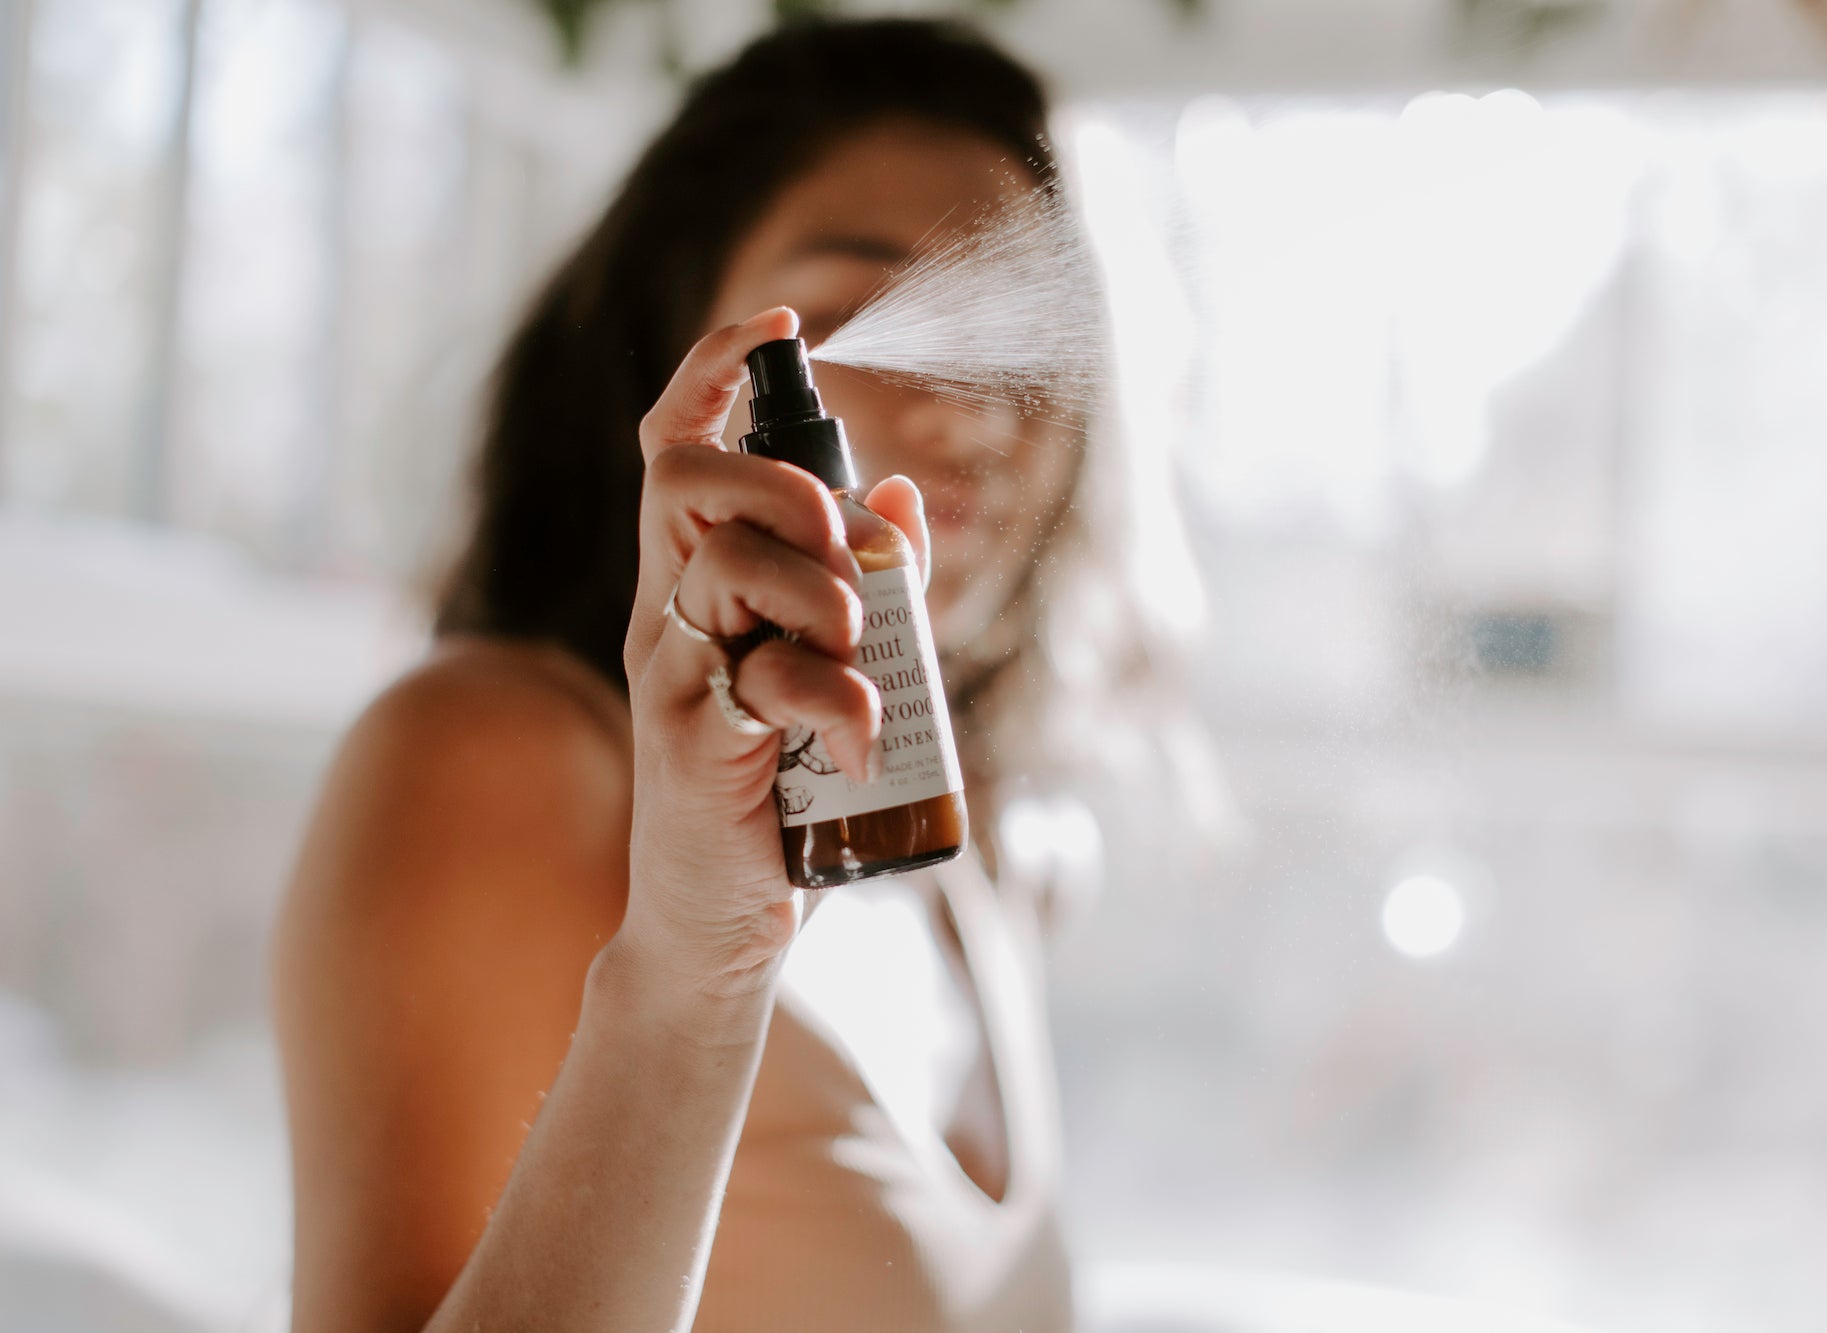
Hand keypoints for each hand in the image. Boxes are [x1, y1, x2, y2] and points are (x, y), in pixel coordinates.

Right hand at [615, 307, 925, 1003]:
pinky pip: (766, 682)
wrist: (720, 923)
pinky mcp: (691, 745)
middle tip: (840, 541)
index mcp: (694, 583)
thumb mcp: (833, 673)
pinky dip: (837, 701)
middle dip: (780, 482)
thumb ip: (867, 587)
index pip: (675, 449)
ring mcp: (670, 677)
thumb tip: (905, 497)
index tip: (780, 324)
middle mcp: (667, 615)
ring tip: (859, 654)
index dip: (714, 372)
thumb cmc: (776, 793)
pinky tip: (863, 740)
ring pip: (727, 567)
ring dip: (821, 592)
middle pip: (684, 483)